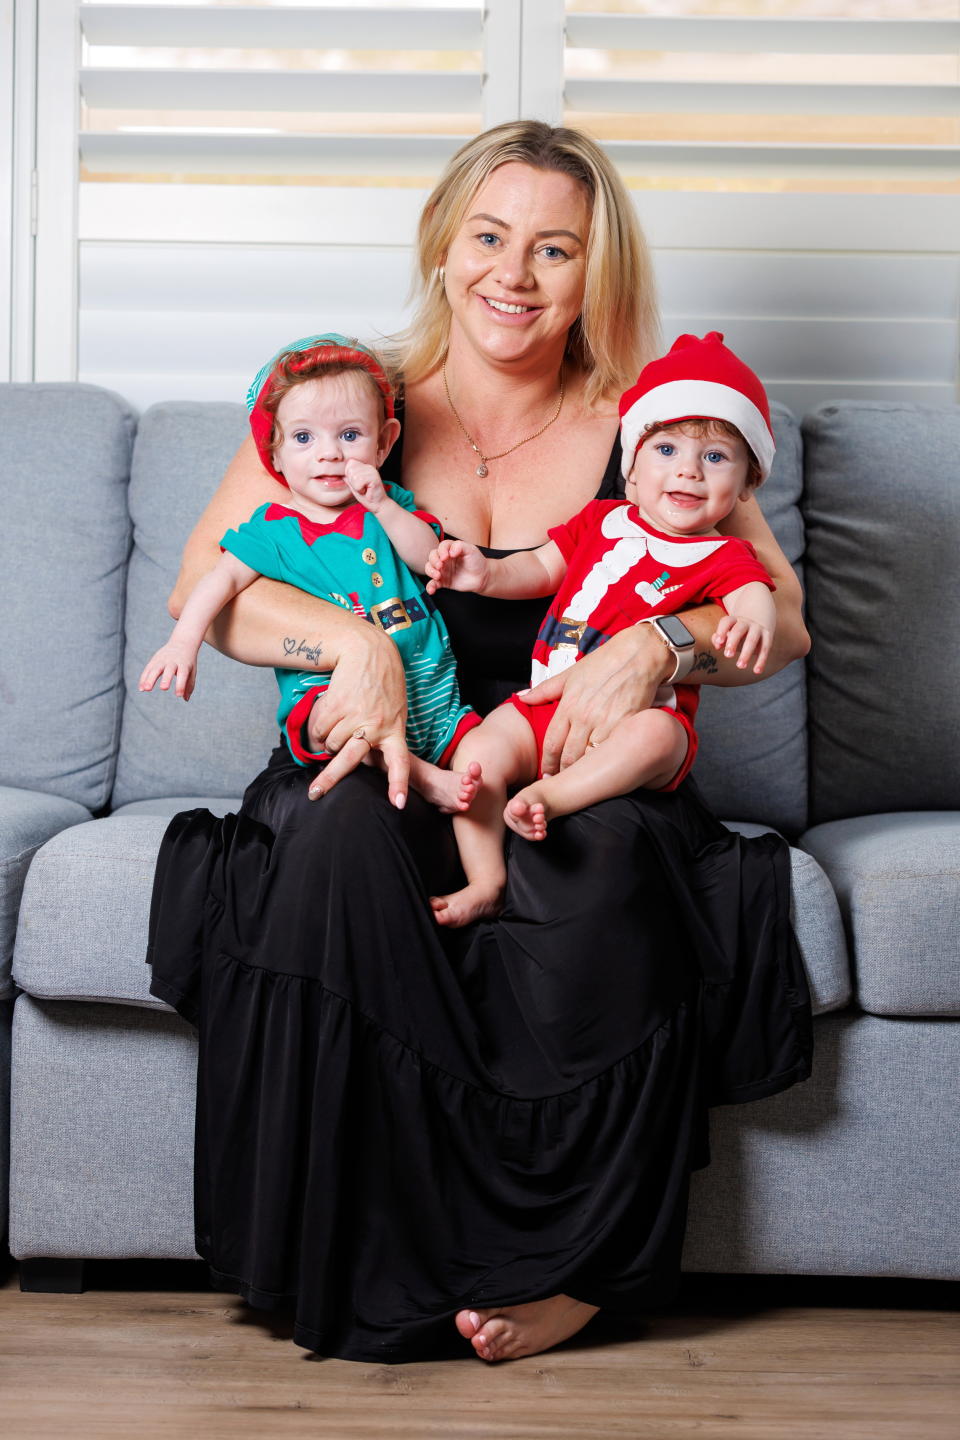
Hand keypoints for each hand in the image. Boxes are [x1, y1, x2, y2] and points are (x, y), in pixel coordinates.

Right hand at [139, 640, 197, 699]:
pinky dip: (144, 678)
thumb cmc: (188, 662)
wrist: (182, 643)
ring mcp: (162, 659)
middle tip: (164, 688)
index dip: (181, 685)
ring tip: (146, 689)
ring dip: (150, 679)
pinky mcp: (154, 659)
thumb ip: (189, 685)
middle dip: (166, 679)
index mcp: (184, 664)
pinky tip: (141, 689)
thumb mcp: (192, 671)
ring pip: (155, 669)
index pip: (183, 674)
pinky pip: (148, 669)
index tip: (178, 695)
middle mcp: (173, 661)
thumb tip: (185, 699)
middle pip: (168, 670)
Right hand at [305, 626, 410, 807]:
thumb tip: (363, 762)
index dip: (397, 784)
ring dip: (329, 742)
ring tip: (338, 727)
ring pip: (332, 744)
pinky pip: (321, 729)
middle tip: (315, 794)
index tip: (397, 804)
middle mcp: (375, 726)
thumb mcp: (394, 712)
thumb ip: (383, 737)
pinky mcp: (336, 706)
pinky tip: (330, 717)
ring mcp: (354, 716)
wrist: (368, 651)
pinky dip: (320, 729)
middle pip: (350, 759)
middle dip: (330, 779)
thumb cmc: (383, 686)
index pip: (400, 763)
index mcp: (395, 730)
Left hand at [343, 459, 386, 512]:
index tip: (359, 484)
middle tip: (362, 488)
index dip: (350, 476)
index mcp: (364, 467)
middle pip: (350, 470)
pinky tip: (367, 491)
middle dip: (353, 482)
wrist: (378, 505)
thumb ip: (349, 479)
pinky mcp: (374, 477)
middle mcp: (368, 467)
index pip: (350, 464)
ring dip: (357, 487)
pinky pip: (359, 482)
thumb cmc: (366, 497)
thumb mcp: (354, 487)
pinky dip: (360, 489)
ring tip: (365, 490)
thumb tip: (340, 474)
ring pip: (354, 476)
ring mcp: (372, 471)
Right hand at [424, 538, 487, 594]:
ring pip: (429, 568)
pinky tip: (431, 590)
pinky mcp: (443, 581)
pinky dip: (430, 587)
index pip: (441, 547)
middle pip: (432, 556)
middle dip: (434, 561)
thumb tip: (450, 551)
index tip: (446, 557)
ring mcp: (443, 570)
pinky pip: (433, 584)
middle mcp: (444, 559)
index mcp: (450, 549)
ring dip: (430, 571)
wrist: (482, 577)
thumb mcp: (471, 550)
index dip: (441, 551)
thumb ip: (460, 546)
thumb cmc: (477, 562)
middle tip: (441, 566)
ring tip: (438, 576)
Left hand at [519, 625, 673, 773]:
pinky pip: (612, 751)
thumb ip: (545, 690)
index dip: (547, 763)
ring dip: (583, 772)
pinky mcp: (626, 725)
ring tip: (580, 782)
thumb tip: (521, 696)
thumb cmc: (604, 662)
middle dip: (562, 773)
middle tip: (560, 784)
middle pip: (569, 756)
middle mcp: (584, 716)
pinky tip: (603, 770)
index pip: (551, 743)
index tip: (546, 774)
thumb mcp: (570, 674)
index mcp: (568, 705)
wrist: (638, 654)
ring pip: (589, 758)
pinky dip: (605, 763)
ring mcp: (605, 722)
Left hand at [712, 615, 772, 674]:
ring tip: (740, 666)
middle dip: (733, 642)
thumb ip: (719, 638)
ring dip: (746, 653)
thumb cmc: (739, 629)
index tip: (719, 642)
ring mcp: (758, 629)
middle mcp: (746, 622)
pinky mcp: (768, 637)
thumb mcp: (729, 631)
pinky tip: (757, 671)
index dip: (722, 631)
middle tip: (728, 655)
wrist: (761, 615)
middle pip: (739, 630)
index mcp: (735, 620)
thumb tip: (717, 645)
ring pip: (752, 640)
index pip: (727, 622)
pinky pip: (765, 649)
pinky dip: (761, 660)